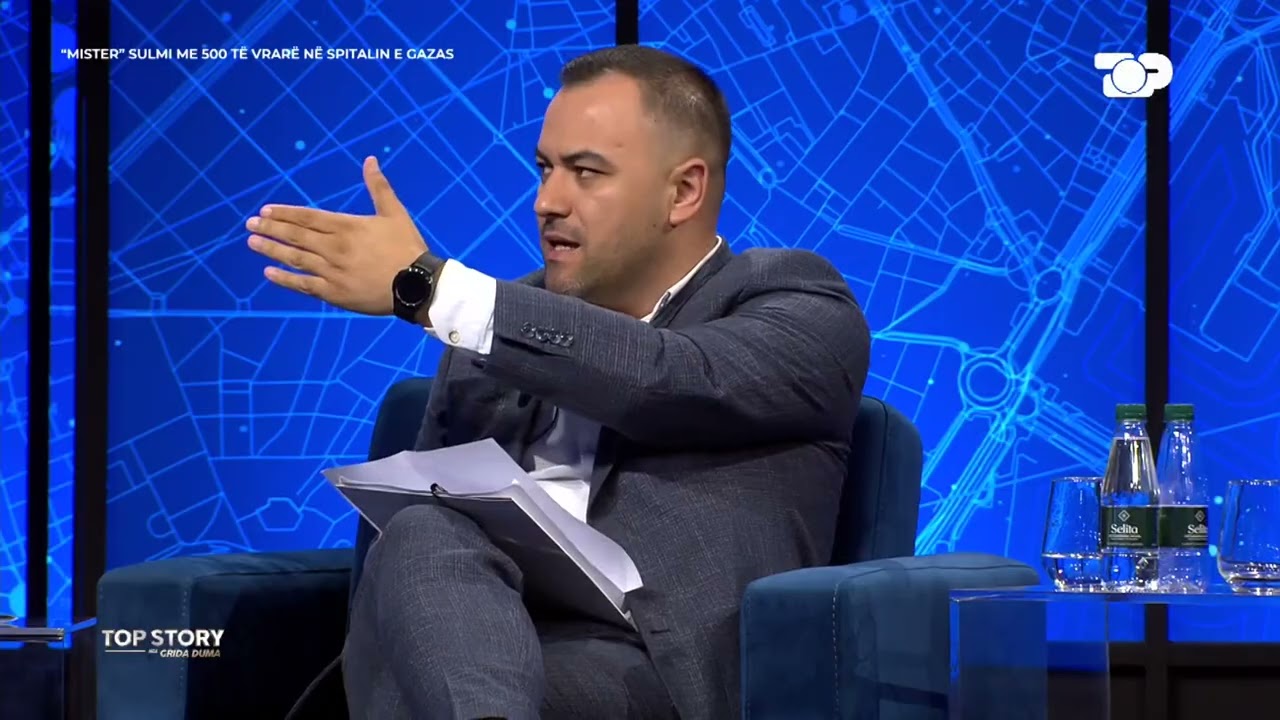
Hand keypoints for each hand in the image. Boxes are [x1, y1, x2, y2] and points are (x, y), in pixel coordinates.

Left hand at [246, 156, 427, 315]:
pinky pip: (304, 285)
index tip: (265, 211)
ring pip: (295, 258)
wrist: (417, 285)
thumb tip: (370, 159)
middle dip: (270, 229)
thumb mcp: (394, 213)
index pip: (307, 217)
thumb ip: (379, 187)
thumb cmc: (407, 247)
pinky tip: (269, 272)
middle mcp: (335, 247)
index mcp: (347, 226)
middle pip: (296, 236)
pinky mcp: (335, 293)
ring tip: (252, 243)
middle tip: (250, 224)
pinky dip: (285, 279)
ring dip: (272, 249)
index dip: (284, 214)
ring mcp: (332, 271)